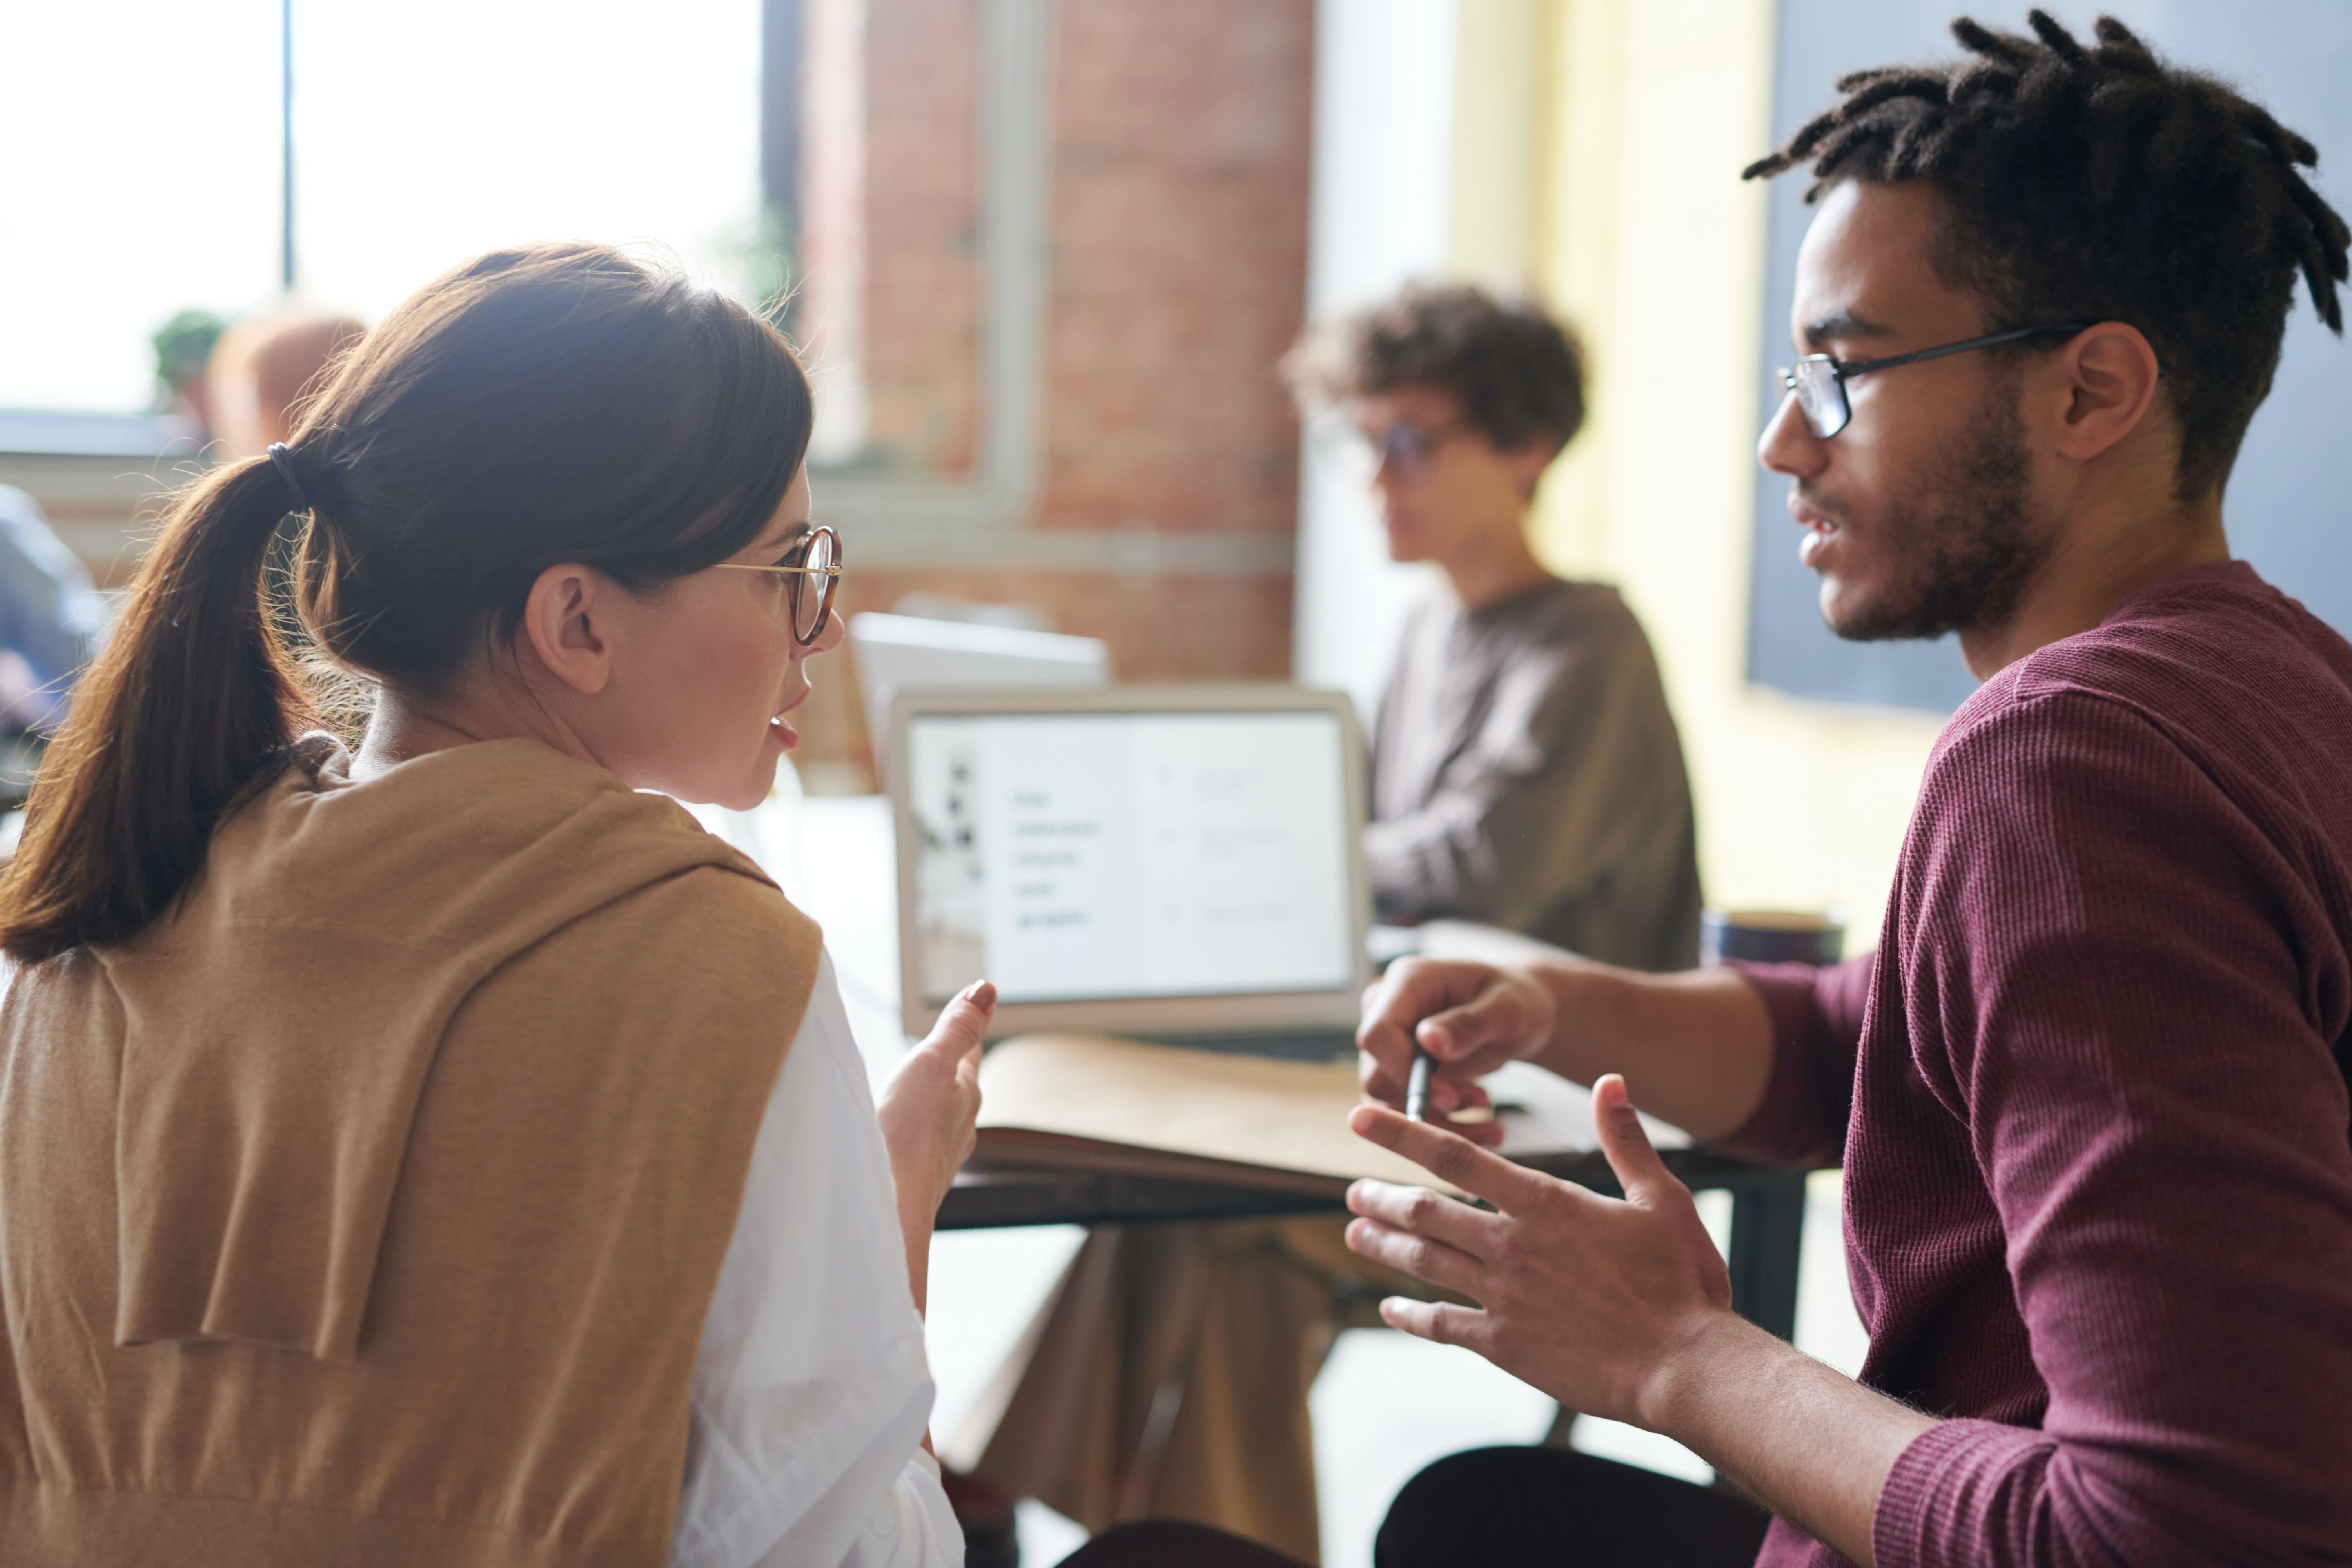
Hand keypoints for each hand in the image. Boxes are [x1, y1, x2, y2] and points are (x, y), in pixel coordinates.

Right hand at [876, 980, 992, 1218]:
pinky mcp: (919, 1179)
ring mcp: (941, 1155)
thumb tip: (986, 989)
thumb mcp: (932, 1063)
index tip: (977, 1003)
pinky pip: (921, 1145)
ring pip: (942, 1120)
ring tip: (924, 1093)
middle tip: (948, 1048)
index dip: (969, 1026)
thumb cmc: (908, 1132)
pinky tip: (903, 1140)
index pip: (970, 1051)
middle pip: (959, 1086)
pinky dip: (914, 1131)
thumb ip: (957, 1028)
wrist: (889, 1203)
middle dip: (951, 1066)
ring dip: (932, 1103)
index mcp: (966, 1094)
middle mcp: (961, 1126)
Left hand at [1341, 1073, 1735, 1428]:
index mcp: (1543, 1204)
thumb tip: (1610, 1080)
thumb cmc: (1681, 1281)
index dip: (1401, 1134)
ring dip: (1385, 1244)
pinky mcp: (1505, 1345)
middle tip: (1354, 1190)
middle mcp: (1511, 1246)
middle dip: (1382, 1197)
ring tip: (1356, 1232)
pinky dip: (1411, 1314)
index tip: (1360, 1117)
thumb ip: (1625, 1139)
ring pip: (1425, 1261)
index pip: (1455, 1157)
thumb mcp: (1661, 1199)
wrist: (1683, 1366)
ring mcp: (1503, 1297)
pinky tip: (1391, 1308)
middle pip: (1426, 1211)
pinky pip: (1442, 1325)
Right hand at [1357, 957, 1555, 1147]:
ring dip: (1435, 1116)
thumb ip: (1469, 1024)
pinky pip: (1400, 1107)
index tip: (1450, 1098)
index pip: (1379, 1034)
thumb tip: (1428, 1042)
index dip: (1405, 1072)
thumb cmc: (1517, 1001)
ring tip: (1485, 1104)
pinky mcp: (1395, 1066)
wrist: (1518, 1013)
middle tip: (1480, 1101)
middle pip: (1377, 1072)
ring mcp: (1388, 1039)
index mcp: (1407, 981)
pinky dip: (1437, 1123)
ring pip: (1386, 1098)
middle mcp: (1386, 1008)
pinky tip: (1477, 1118)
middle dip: (1426, 1100)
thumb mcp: (1507, 1010)